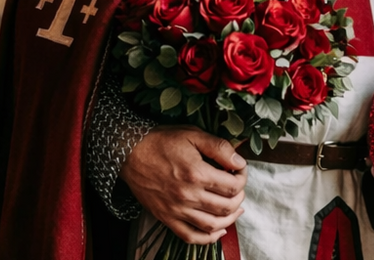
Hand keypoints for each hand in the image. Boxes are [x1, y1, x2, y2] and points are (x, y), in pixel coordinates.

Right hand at [119, 124, 247, 243]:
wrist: (130, 153)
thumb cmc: (161, 141)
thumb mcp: (193, 135)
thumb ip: (219, 148)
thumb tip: (239, 162)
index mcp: (197, 173)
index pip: (233, 185)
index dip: (242, 177)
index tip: (240, 170)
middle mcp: (188, 195)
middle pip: (226, 206)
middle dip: (239, 197)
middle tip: (238, 187)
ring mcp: (177, 210)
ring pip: (212, 225)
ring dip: (230, 218)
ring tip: (235, 208)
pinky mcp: (166, 218)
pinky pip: (191, 237)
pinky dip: (208, 238)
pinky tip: (218, 230)